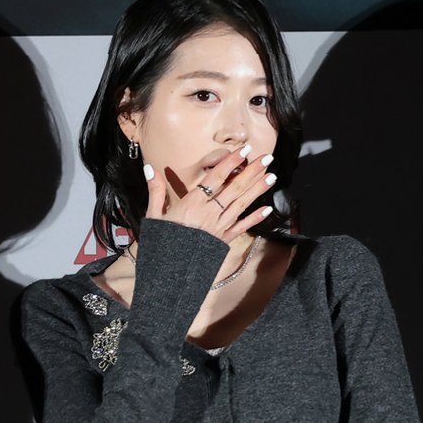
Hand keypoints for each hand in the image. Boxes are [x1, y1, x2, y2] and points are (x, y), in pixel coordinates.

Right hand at [143, 145, 275, 242]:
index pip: (215, 178)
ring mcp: (219, 227)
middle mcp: (209, 213)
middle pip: (234, 188)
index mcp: (192, 204)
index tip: (243, 151)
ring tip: (272, 176)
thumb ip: (156, 191)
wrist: (168, 270)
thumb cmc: (160, 241)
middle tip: (267, 158)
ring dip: (258, 189)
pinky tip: (268, 209)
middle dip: (251, 172)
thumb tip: (150, 169)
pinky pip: (242, 227)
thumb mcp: (154, 215)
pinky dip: (255, 218)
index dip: (230, 163)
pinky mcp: (224, 240)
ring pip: (242, 204)